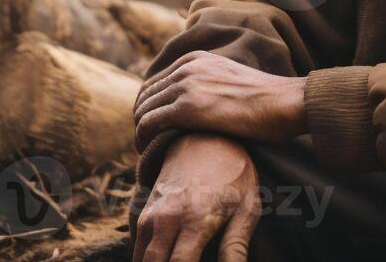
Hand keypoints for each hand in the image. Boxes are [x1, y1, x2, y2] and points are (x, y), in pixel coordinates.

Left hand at [134, 51, 306, 149]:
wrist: (282, 103)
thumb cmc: (266, 99)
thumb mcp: (231, 78)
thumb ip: (212, 84)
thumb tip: (205, 104)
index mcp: (196, 58)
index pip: (156, 81)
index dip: (149, 104)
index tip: (151, 124)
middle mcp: (186, 68)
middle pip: (146, 94)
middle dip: (142, 117)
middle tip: (146, 139)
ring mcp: (185, 86)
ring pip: (143, 110)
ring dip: (140, 131)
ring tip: (145, 149)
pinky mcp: (186, 109)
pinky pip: (149, 124)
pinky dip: (142, 138)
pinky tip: (146, 151)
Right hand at [134, 133, 258, 261]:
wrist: (206, 135)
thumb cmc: (235, 173)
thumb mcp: (247, 207)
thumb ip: (237, 246)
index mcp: (196, 220)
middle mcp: (167, 219)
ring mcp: (151, 214)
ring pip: (141, 260)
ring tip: (180, 260)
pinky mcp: (144, 211)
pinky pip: (138, 247)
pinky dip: (147, 260)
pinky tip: (168, 258)